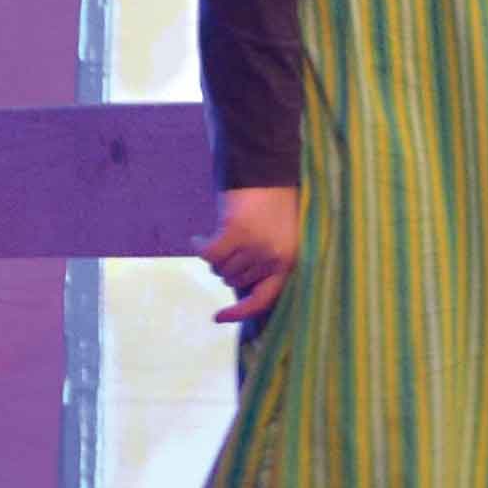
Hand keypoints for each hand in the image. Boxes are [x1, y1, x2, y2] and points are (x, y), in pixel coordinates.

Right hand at [202, 185, 301, 326]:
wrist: (269, 169)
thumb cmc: (274, 204)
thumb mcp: (280, 237)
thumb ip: (266, 262)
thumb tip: (239, 291)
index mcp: (289, 261)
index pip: (264, 299)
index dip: (240, 312)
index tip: (217, 317)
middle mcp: (273, 257)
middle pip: (233, 281)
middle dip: (226, 267)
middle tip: (229, 246)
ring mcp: (255, 245)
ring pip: (219, 268)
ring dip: (215, 255)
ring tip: (222, 235)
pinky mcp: (235, 232)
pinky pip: (207, 253)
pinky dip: (199, 246)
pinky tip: (198, 237)